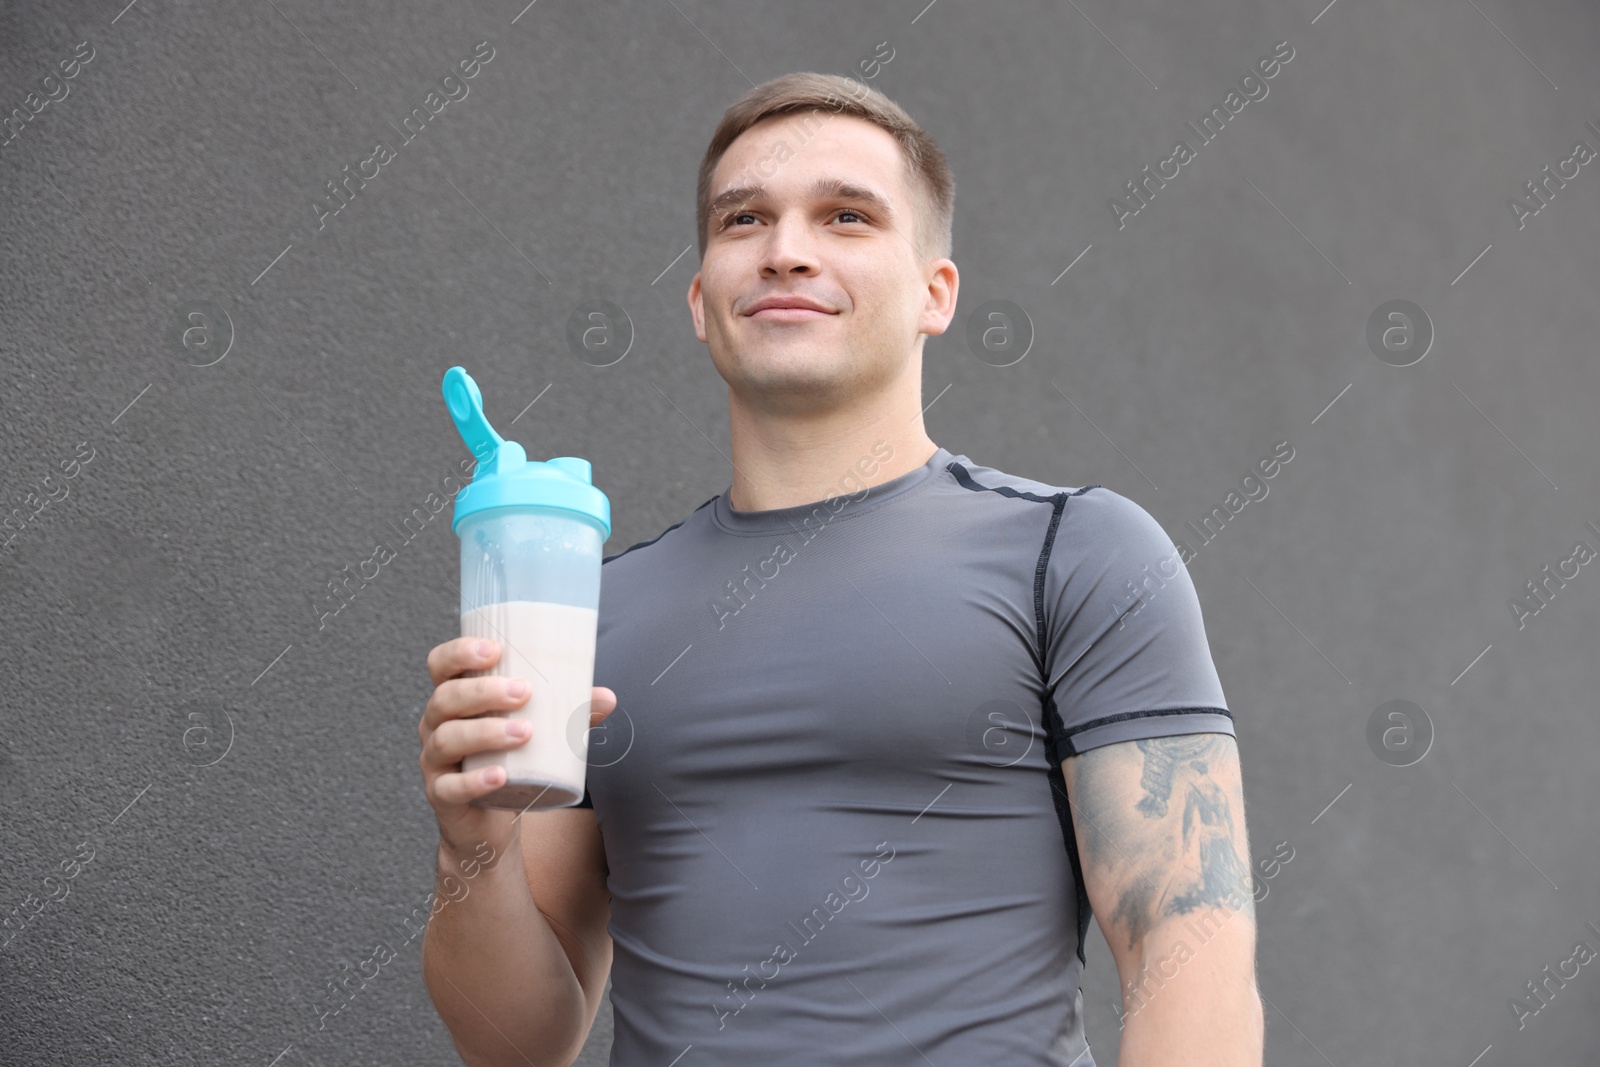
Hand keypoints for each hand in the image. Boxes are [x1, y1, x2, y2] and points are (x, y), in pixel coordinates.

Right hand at [420, 636, 616, 863]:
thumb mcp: (536, 730)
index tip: (495, 649)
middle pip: (445, 698)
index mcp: (454, 699)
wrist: (490, 821)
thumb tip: (608, 697)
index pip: (440, 665)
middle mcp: (436, 726)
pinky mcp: (442, 797)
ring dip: (485, 732)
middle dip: (483, 691)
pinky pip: (450, 787)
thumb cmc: (510, 760)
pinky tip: (500, 775)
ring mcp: (435, 762)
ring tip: (524, 732)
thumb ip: (569, 712)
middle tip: (524, 692)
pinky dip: (475, 780)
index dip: (459, 652)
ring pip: (447, 739)